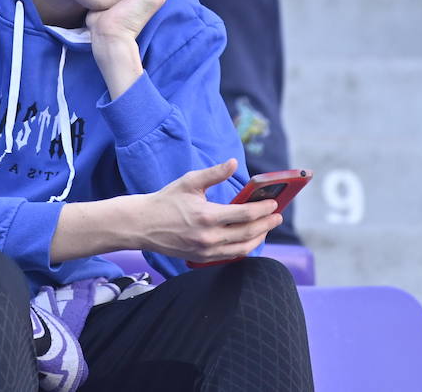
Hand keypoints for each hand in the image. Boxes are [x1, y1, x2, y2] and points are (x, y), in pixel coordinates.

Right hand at [140, 161, 281, 262]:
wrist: (143, 224)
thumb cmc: (166, 200)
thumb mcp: (189, 182)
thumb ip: (214, 173)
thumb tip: (234, 163)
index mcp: (207, 216)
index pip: (245, 215)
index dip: (263, 210)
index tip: (274, 204)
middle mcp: (209, 237)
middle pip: (248, 233)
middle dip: (267, 224)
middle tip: (277, 216)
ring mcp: (206, 251)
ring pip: (242, 249)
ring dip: (258, 238)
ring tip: (266, 228)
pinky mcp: (201, 258)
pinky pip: (230, 256)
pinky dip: (244, 248)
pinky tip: (249, 240)